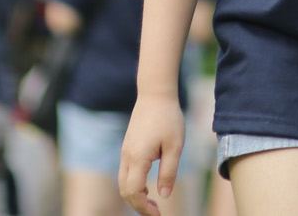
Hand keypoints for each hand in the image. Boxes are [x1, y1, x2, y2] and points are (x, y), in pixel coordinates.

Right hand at [120, 93, 184, 215]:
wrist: (155, 93)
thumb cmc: (168, 118)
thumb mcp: (175, 147)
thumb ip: (169, 172)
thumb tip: (164, 196)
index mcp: (138, 158)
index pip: (133, 192)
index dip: (144, 208)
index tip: (158, 214)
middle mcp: (127, 156)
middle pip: (124, 190)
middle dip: (138, 205)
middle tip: (156, 212)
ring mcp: (125, 151)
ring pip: (123, 182)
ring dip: (135, 195)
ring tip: (152, 202)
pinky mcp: (128, 146)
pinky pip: (125, 172)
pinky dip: (133, 184)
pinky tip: (147, 186)